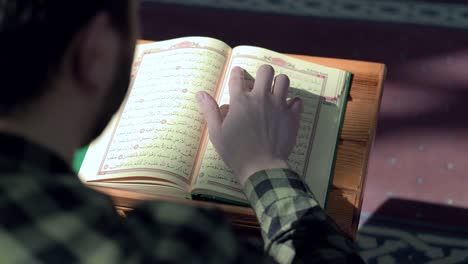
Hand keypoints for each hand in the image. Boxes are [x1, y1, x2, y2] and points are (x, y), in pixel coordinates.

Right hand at [196, 65, 302, 185]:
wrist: (261, 166)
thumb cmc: (236, 152)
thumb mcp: (217, 133)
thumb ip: (209, 111)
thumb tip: (200, 94)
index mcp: (240, 101)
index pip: (237, 77)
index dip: (237, 73)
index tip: (237, 74)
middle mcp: (260, 98)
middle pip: (265, 71)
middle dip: (262, 74)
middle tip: (260, 83)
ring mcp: (278, 105)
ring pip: (283, 80)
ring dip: (279, 84)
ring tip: (275, 92)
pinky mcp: (292, 116)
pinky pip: (297, 101)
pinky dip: (293, 103)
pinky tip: (287, 108)